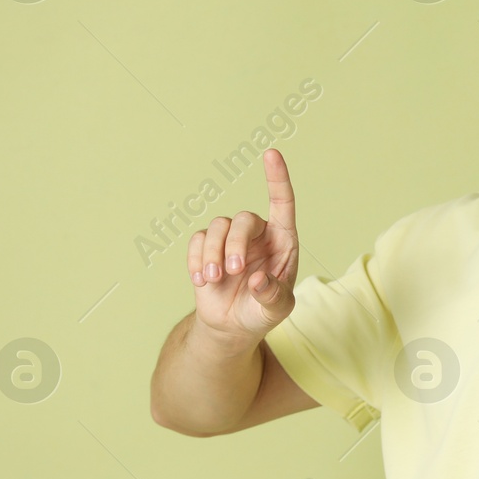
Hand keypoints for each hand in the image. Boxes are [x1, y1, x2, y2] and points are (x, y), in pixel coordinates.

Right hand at [188, 148, 300, 345]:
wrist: (233, 325)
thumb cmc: (262, 310)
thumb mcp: (277, 309)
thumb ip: (272, 295)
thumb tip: (257, 279)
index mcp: (283, 240)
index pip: (283, 202)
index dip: (277, 178)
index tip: (271, 153)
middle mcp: (258, 234)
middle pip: (243, 219)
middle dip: (235, 244)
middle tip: (233, 272)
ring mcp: (231, 239)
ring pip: (217, 227)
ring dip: (213, 253)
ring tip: (214, 279)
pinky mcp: (206, 248)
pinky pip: (196, 240)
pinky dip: (196, 260)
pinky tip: (201, 282)